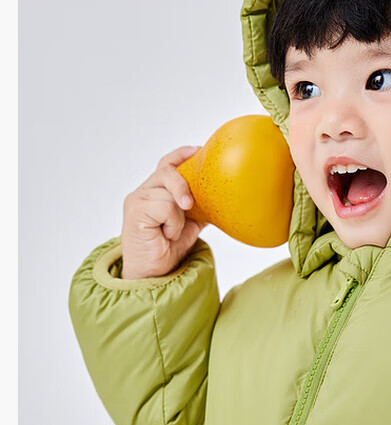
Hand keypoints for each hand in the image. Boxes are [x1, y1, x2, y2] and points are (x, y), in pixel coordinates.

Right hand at [120, 145, 207, 278]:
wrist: (153, 274)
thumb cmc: (167, 251)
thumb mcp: (189, 226)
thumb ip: (198, 209)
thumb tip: (221, 199)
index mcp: (155, 192)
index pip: (166, 164)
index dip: (181, 155)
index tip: (198, 150)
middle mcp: (143, 192)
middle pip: (167, 170)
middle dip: (183, 185)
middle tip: (189, 205)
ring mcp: (137, 200)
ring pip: (170, 192)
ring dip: (179, 216)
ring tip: (170, 233)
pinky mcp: (135, 210)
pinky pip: (166, 205)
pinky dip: (173, 223)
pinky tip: (166, 235)